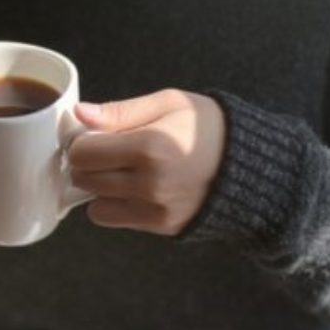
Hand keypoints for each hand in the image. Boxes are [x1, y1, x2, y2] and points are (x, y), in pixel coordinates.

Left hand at [68, 89, 225, 235]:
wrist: (249, 165)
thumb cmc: (208, 128)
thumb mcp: (168, 103)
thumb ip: (121, 111)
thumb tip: (80, 114)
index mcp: (149, 147)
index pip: (83, 153)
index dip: (82, 142)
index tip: (94, 136)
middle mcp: (149, 183)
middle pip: (84, 179)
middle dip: (87, 164)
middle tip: (107, 152)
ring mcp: (155, 209)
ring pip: (95, 205)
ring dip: (99, 188)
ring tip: (122, 172)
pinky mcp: (160, 226)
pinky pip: (114, 219)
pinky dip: (115, 205)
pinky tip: (135, 189)